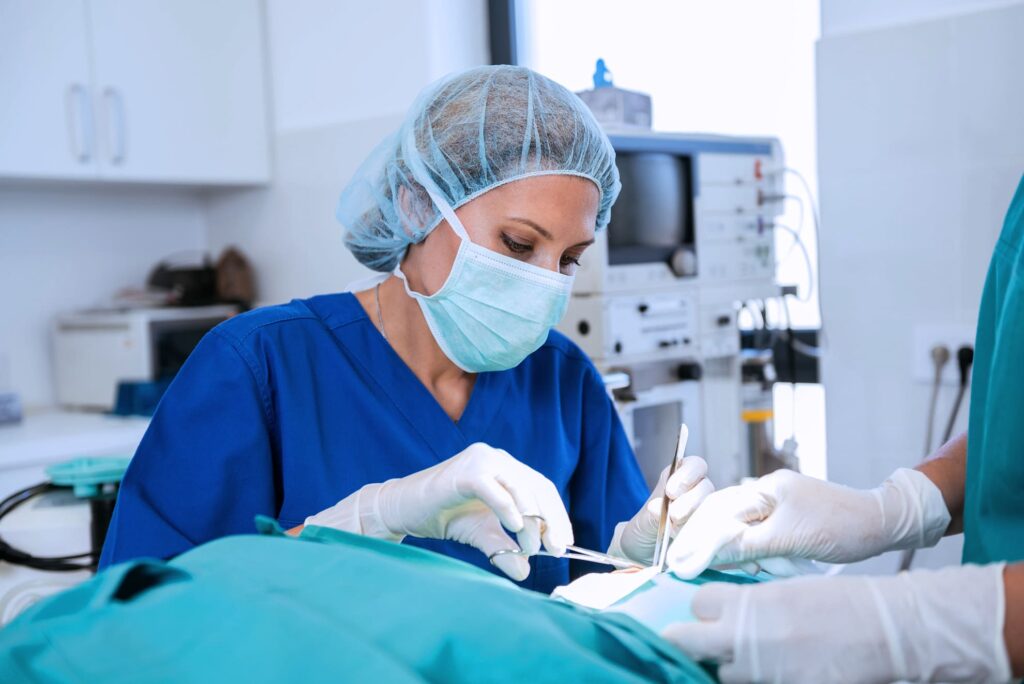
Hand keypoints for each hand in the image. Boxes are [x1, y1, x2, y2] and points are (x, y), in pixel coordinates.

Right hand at [305, 443, 572, 580]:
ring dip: (531, 520)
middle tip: (555, 549)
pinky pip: (494, 489)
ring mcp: (481, 460)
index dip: (557, 516)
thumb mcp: (480, 534)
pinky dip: (508, 508)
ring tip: (531, 547)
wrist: (402, 508)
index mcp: (505, 468)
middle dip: (550, 520)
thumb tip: (525, 573)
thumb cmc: (443, 515)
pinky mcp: (465, 470)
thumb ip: (503, 548)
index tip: (564, 544)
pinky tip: (515, 529)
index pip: (542, 488)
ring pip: (520, 486)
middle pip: (537, 487)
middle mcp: (497, 458)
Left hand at [610, 456, 714, 563]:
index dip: (687, 474)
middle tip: (674, 515)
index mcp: (681, 479)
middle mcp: (698, 493)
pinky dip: (700, 533)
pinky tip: (687, 540)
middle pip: (706, 487)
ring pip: (712, 507)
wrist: (644, 551)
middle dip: (690, 500)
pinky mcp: (711, 533)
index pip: (695, 466)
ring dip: (695, 517)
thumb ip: (653, 511)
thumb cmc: (645, 527)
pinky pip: (713, 529)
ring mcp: (706, 512)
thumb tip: (656, 507)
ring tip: (677, 528)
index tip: (671, 491)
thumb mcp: (644, 518)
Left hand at [661, 563, 1009, 683]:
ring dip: (730, 668)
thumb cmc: (840, 603)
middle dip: (686, 641)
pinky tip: (777, 673)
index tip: (708, 615)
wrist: (885, 629)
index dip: (702, 611)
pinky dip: (760, 682)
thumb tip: (722, 615)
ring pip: (724, 674)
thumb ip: (749, 604)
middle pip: (687, 641)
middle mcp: (747, 637)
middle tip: (690, 644)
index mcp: (748, 603)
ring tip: (754, 659)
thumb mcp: (786, 591)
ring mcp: (764, 670)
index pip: (697, 605)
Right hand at [666, 468, 950, 578]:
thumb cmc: (840, 527)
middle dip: (716, 545)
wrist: (884, 523)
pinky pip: (761, 536)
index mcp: (765, 490)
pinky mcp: (791, 519)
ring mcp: (780, 505)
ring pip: (743, 530)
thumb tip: (708, 553)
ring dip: (740, 552)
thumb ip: (745, 545)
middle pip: (726, 520)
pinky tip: (760, 566)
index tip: (680, 559)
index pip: (717, 511)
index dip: (697, 536)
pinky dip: (757, 552)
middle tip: (701, 567)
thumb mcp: (788, 540)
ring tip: (741, 569)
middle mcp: (768, 493)